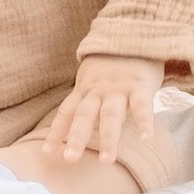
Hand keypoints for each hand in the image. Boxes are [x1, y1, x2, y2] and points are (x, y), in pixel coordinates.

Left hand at [37, 59, 164, 166]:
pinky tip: (146, 139)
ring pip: (111, 115)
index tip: (46, 152)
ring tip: (106, 161)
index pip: (66, 112)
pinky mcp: (140, 85)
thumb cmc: (114, 64)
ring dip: (108, 139)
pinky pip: (142, 106)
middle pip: (84, 115)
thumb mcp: (94, 78)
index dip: (56, 131)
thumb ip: (88, 101)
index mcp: (85, 88)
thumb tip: (80, 130)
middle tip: (70, 159)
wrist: (134, 32)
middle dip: (76, 138)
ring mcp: (119, 88)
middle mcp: (98, 89)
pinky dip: (144, 122)